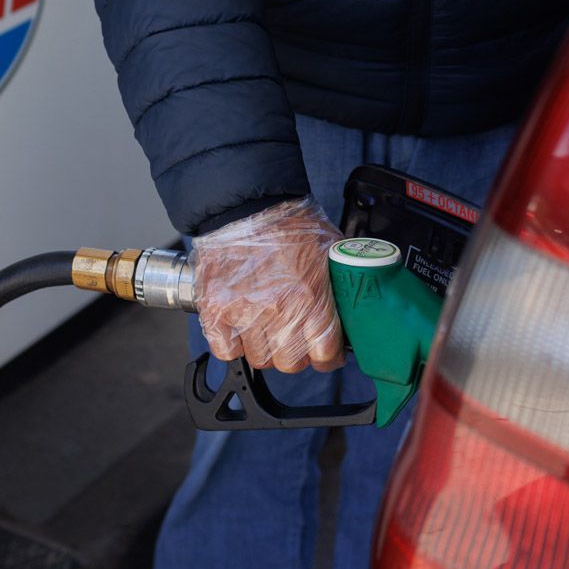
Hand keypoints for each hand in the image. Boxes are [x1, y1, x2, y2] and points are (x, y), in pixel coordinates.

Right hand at [192, 198, 344, 372]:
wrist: (248, 205)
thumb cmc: (291, 224)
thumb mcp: (332, 252)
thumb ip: (341, 288)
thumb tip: (353, 313)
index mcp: (311, 299)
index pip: (324, 356)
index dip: (326, 357)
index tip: (323, 351)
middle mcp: (278, 312)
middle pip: (291, 363)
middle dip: (296, 354)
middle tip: (293, 338)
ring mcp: (244, 313)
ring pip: (259, 360)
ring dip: (265, 348)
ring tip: (266, 329)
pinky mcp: (215, 310)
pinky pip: (225, 351)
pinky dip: (233, 345)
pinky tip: (240, 330)